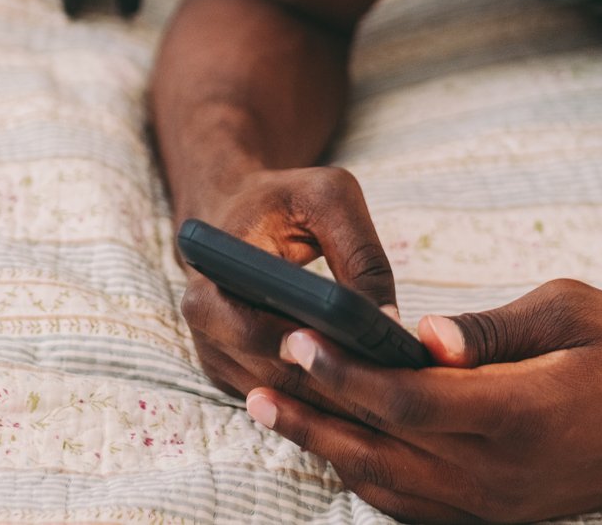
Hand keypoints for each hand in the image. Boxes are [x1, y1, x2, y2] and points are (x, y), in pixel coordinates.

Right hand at [178, 167, 402, 416]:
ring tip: (394, 389)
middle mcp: (206, 325)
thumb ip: (359, 253)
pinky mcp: (235, 375)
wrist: (235, 210)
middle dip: (337, 383)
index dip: (305, 345)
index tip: (359, 350)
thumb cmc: (283, 199)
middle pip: (274, 377)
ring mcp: (217, 356)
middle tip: (396, 382)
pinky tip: (370, 392)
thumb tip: (389, 322)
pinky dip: (325, 402)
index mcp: (212, 276)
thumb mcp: (328, 198)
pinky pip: (284, 401)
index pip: (251, 329)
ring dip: (337, 402)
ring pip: (285, 400)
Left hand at [247, 278, 601, 522]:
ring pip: (393, 486)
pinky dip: (372, 480)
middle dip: (314, 415)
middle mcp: (504, 471)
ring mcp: (504, 503)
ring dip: (330, 449)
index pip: (404, 398)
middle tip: (258, 383)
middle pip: (383, 449)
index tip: (296, 339)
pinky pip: (421, 507)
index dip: (342, 371)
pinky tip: (339, 449)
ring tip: (276, 413)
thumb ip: (489, 328)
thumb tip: (422, 337)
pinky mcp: (507, 514)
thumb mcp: (569, 310)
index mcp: (520, 413)